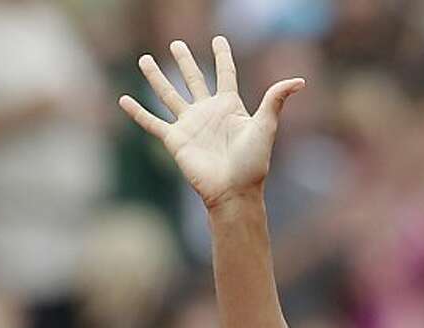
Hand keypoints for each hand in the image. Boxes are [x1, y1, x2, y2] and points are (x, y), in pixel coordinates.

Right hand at [118, 36, 303, 209]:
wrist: (234, 192)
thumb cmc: (252, 163)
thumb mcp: (265, 126)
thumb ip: (276, 100)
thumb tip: (299, 81)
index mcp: (229, 107)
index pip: (225, 74)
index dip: (223, 57)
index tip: (219, 40)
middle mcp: (207, 112)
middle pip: (194, 79)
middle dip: (185, 61)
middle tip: (176, 44)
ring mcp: (189, 125)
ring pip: (169, 94)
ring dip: (156, 78)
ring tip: (145, 59)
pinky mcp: (175, 140)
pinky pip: (151, 123)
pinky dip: (137, 112)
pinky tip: (123, 100)